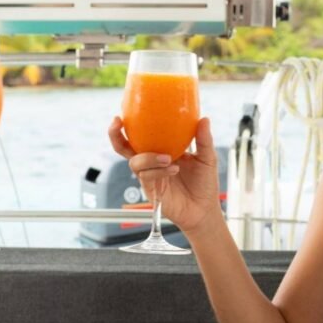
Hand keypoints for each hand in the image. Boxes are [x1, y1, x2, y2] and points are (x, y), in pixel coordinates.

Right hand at [108, 116, 220, 232]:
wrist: (204, 210)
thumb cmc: (204, 184)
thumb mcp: (207, 157)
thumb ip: (204, 139)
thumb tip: (204, 119)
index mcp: (162, 149)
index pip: (141, 135)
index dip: (129, 124)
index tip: (124, 113)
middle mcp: (151, 161)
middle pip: (124, 147)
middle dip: (115, 135)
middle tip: (117, 123)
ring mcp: (149, 175)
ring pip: (135, 162)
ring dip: (149, 157)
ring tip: (168, 158)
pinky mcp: (150, 189)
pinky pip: (146, 177)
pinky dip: (158, 171)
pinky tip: (173, 170)